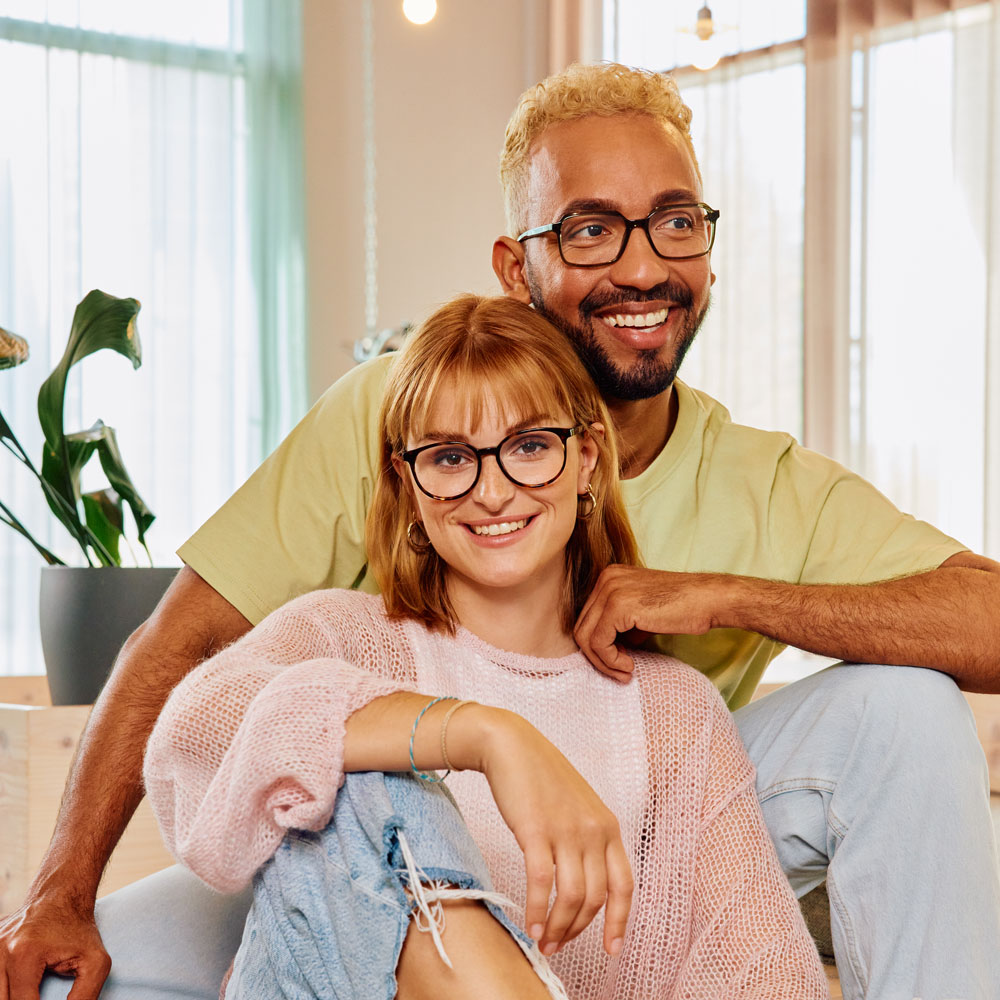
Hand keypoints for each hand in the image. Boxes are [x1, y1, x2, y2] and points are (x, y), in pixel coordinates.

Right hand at [0, 893, 109, 999]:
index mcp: (24, 954)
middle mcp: (0, 950)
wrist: (61, 895)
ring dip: (10, 997)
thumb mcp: (95, 962)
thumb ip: (84, 997)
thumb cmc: (79, 929)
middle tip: (40, 998)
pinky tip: (15, 990)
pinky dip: (4, 989)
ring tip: (31, 994)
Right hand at [474, 709, 632, 957]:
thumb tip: (586, 884)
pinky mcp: (535, 831)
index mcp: (608, 826)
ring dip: (558, 927)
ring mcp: (566, 830)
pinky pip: (542, 883)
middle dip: (577, 930)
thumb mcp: (579, 807)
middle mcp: (594, 830)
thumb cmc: (541, 776)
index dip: (620, 922)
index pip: (625, 885)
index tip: (613, 949)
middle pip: (596, 898)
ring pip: (572, 897)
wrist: (512, 745)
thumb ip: (589, 839)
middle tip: (558, 945)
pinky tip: (530, 925)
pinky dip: (537, 911)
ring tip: (543, 941)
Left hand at [575, 566, 726, 680]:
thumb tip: (603, 649)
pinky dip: (610, 661)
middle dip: (598, 657)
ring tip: (626, 672)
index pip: (588, 618)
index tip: (620, 662)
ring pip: (586, 637)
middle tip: (621, 672)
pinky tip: (630, 666)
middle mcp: (606, 579)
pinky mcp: (619, 605)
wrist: (709, 600)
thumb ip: (620, 626)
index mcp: (609, 577)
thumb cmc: (682, 608)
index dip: (599, 646)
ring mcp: (610, 589)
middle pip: (582, 628)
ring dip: (604, 662)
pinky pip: (599, 643)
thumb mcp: (642, 615)